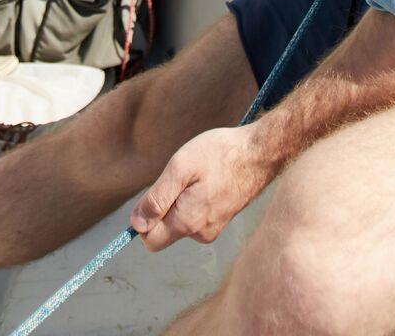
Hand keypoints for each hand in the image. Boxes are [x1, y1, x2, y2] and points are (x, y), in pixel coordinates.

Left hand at [130, 127, 271, 250]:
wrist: (259, 153)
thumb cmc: (220, 155)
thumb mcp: (180, 168)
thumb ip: (156, 199)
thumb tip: (135, 225)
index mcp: (187, 223)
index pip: (150, 240)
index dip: (144, 219)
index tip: (155, 193)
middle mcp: (199, 234)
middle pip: (163, 232)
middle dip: (162, 209)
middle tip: (179, 181)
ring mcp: (212, 229)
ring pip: (179, 222)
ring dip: (178, 201)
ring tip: (197, 177)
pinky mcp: (220, 221)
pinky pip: (193, 217)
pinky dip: (192, 200)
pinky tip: (207, 181)